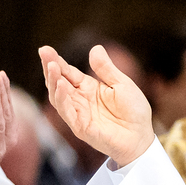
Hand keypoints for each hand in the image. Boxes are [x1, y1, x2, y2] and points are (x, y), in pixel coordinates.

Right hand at [39, 45, 153, 166]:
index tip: (45, 49)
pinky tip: (61, 86)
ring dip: (53, 81)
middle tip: (44, 53)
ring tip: (52, 67)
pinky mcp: (80, 127)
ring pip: (58, 97)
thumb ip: (106, 69)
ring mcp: (78, 114)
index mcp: (88, 88)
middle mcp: (79, 100)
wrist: (141, 137)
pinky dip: (63, 99)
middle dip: (50, 68)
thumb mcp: (122, 84)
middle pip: (59, 82)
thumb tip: (95, 48)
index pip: (68, 72)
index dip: (57, 61)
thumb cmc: (134, 112)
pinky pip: (67, 112)